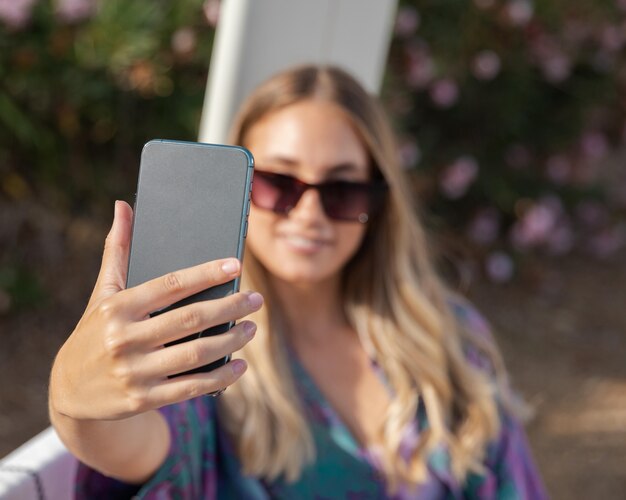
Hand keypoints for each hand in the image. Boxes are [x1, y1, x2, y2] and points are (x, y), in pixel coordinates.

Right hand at [49, 201, 262, 420]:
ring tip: (252, 328)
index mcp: (117, 308)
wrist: (68, 390)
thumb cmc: (94, 332)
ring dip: (232, 340)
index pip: (171, 285)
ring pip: (196, 353)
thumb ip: (117, 251)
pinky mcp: (142, 399)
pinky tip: (239, 365)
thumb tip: (123, 206)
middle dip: (230, 307)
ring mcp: (134, 372)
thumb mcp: (102, 293)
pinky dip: (221, 376)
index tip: (235, 266)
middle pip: (191, 318)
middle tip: (256, 300)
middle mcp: (125, 339)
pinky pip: (191, 387)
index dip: (206, 274)